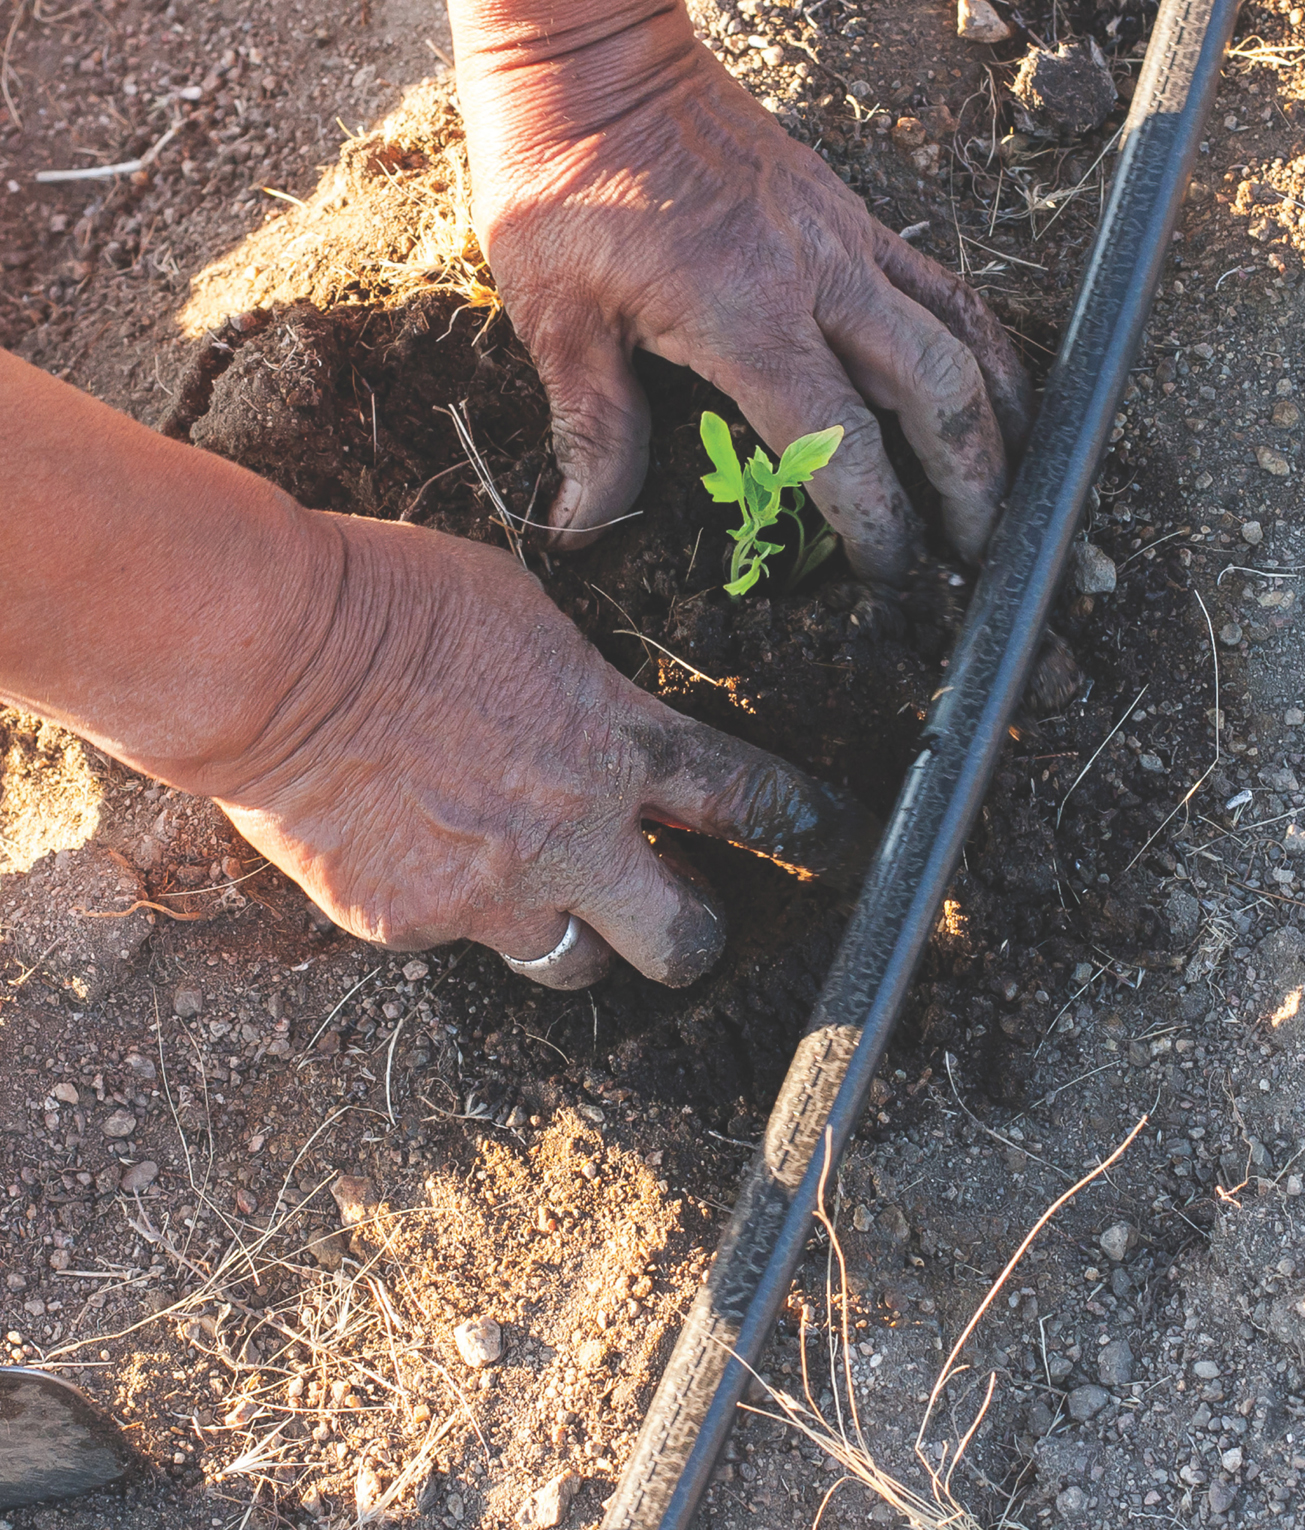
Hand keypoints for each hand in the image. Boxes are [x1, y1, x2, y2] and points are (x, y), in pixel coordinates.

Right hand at [0, 353, 870, 993]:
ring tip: (545, 893)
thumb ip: (584, 694)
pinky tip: (419, 855)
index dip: (803, 827)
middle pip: (685, 938)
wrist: (272, 658)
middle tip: (680, 910)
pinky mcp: (411, 926)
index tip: (826, 841)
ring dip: (577, 936)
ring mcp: (491, 893)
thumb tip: (598, 723)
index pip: (748, 800)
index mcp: (614, 742)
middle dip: (694, 931)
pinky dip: (455, 909)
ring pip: (573, 961)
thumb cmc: (396, 602)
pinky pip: (460, 939)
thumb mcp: (528, 620)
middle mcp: (573, 834)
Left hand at [450, 0, 1031, 584]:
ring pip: (962, 334)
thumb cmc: (563, 182)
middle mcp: (817, 277)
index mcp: (745, 314)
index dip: (874, 519)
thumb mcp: (556, 315)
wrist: (595, 60)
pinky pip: (944, 285)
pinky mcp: (852, 214)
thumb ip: (591, 429)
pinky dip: (983, 344)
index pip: (841, 441)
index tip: (885, 572)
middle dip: (971, 483)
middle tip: (976, 554)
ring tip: (1012, 489)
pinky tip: (992, 390)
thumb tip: (581, 527)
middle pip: (936, 391)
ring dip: (998, 419)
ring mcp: (846, 238)